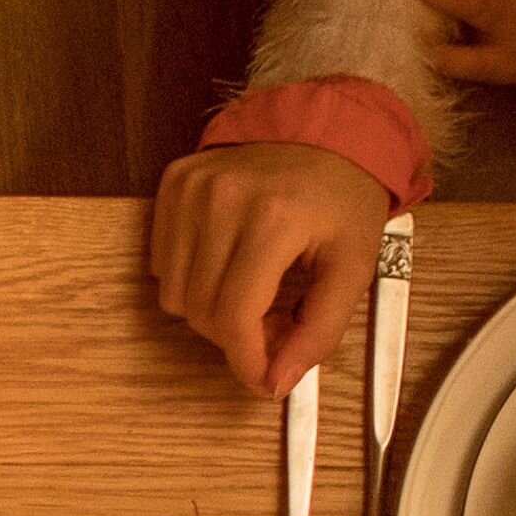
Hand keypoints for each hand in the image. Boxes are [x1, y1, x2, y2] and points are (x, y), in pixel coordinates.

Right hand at [151, 142, 392, 399]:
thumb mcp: (353, 269)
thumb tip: (275, 383)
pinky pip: (162, 263)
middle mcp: (222, 198)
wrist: (328, 132)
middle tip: (271, 325)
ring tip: (251, 292)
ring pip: (173, 294)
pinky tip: (227, 263)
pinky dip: (192, 278)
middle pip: (200, 312)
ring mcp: (192, 188)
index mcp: (274, 218)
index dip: (246, 361)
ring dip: (210, 310)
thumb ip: (319, 333)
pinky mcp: (174, 183)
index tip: (264, 378)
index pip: (234, 316)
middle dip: (234, 336)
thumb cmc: (343, 199)